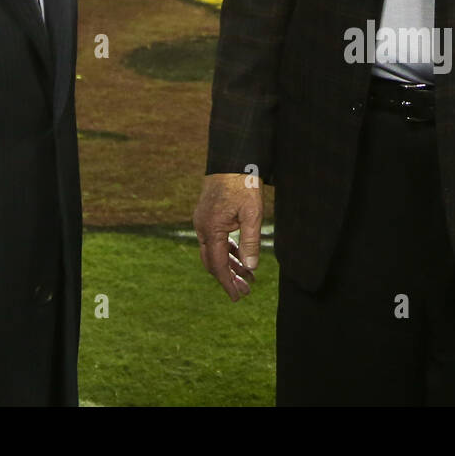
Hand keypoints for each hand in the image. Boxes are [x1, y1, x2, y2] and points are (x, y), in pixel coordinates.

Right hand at [194, 172, 262, 300]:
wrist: (232, 157)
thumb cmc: (243, 184)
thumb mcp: (252, 214)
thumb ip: (251, 242)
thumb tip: (250, 268)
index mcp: (211, 229)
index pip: (218, 265)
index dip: (228, 283)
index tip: (237, 298)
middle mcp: (202, 226)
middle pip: (213, 261)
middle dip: (228, 278)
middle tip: (245, 291)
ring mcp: (203, 220)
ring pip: (214, 251)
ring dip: (230, 265)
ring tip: (248, 277)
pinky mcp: (208, 214)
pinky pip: (215, 239)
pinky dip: (227, 250)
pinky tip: (240, 257)